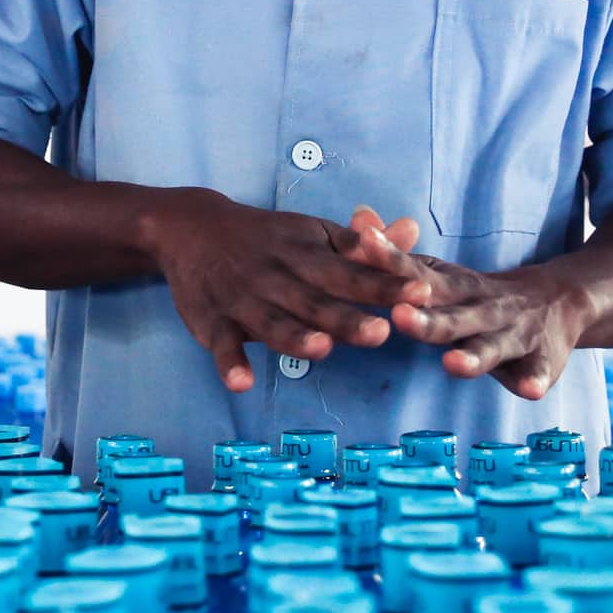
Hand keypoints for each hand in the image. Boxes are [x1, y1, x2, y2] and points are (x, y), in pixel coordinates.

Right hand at [140, 189, 423, 391]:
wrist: (191, 229)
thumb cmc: (266, 238)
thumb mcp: (311, 232)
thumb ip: (361, 244)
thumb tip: (411, 231)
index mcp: (305, 253)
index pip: (349, 271)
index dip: (384, 283)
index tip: (421, 291)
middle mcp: (276, 276)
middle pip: (315, 300)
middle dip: (347, 317)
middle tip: (382, 332)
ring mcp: (242, 300)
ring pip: (271, 322)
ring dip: (294, 336)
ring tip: (321, 349)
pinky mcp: (212, 321)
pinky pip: (221, 344)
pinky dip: (229, 363)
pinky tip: (241, 383)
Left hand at [362, 214, 590, 399]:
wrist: (559, 300)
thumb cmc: (478, 297)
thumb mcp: (442, 276)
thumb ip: (400, 260)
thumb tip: (357, 218)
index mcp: (455, 289)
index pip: (418, 275)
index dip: (392, 261)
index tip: (366, 244)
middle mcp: (483, 309)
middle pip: (451, 316)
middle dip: (426, 320)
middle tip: (400, 316)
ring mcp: (514, 334)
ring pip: (491, 347)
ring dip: (474, 357)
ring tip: (454, 364)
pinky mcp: (541, 360)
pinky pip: (538, 372)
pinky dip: (535, 380)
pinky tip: (529, 390)